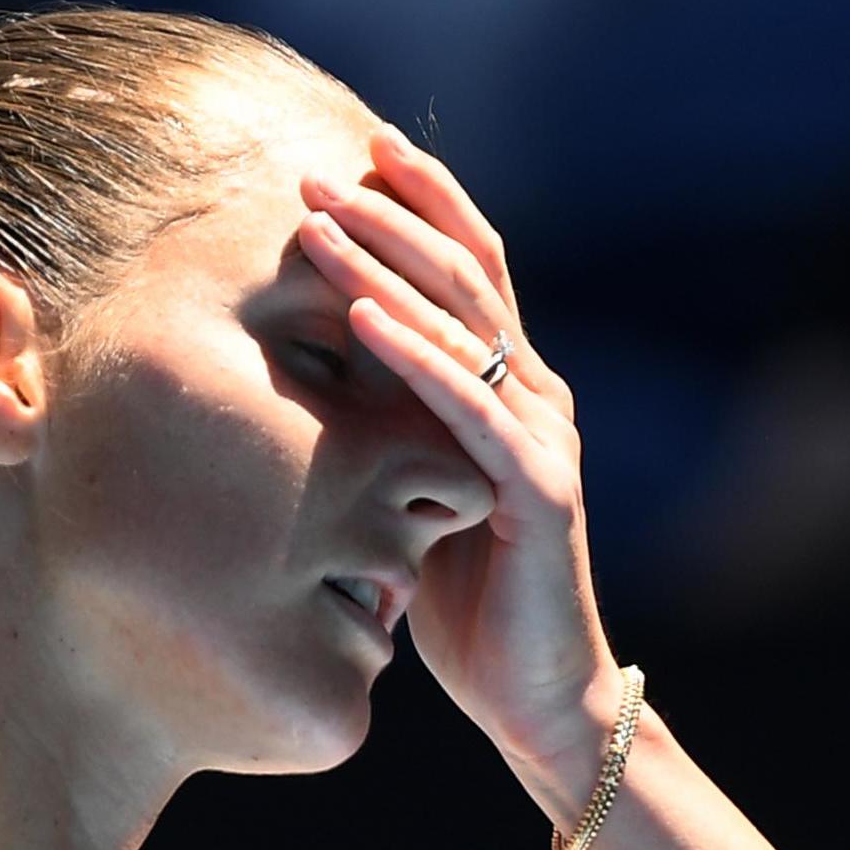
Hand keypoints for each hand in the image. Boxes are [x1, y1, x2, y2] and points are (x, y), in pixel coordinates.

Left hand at [299, 124, 620, 766]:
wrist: (535, 696)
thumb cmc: (466, 602)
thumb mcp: (412, 492)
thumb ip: (389, 430)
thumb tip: (308, 376)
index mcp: (507, 392)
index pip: (470, 272)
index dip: (420, 206)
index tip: (354, 154)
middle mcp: (534, 398)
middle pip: (465, 275)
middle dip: (387, 216)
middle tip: (314, 173)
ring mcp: (542, 438)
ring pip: (464, 326)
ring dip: (384, 266)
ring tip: (318, 221)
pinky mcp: (539, 490)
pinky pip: (470, 408)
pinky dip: (415, 356)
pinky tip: (362, 316)